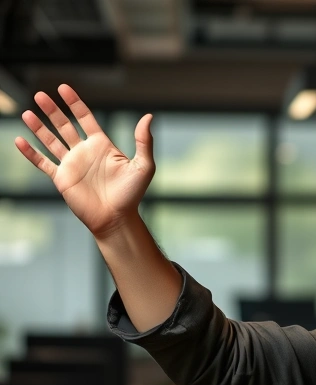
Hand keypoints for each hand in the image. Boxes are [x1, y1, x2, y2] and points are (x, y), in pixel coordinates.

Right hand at [14, 85, 154, 238]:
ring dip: (39, 127)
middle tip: (41, 95)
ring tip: (27, 112)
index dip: (74, 103)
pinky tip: (19, 140)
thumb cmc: (132, 194)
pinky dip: (30, 152)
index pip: (85, 118)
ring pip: (51, 140)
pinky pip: (42, 162)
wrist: (116, 218)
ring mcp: (71, 164)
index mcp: (102, 145)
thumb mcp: (143, 165)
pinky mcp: (61, 178)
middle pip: (64, 125)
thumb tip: (148, 116)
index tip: (63, 88)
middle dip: (53, 110)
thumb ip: (144, 140)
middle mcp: (84, 152)